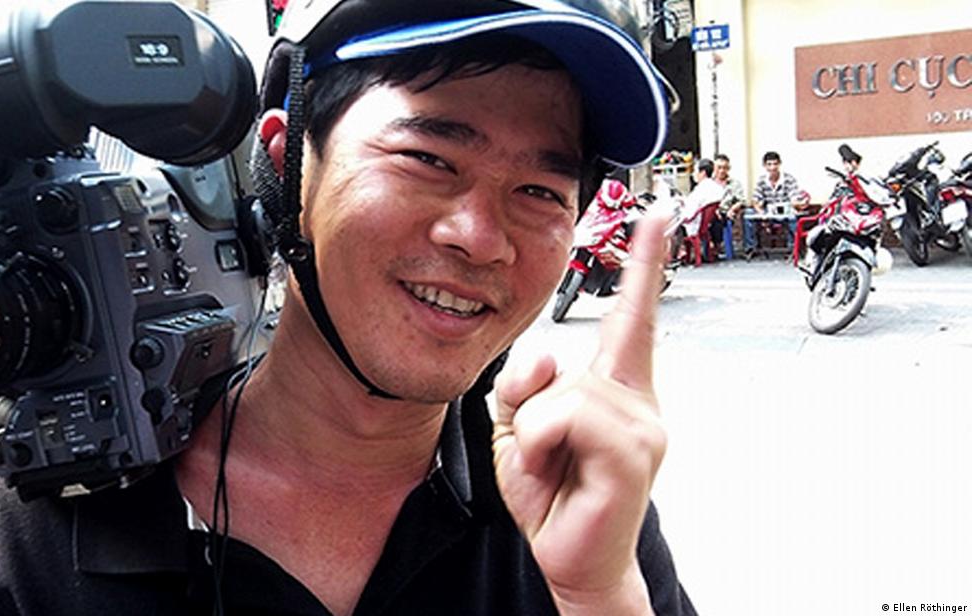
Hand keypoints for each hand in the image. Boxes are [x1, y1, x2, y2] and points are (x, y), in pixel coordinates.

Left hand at [492, 209, 667, 613]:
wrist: (567, 559)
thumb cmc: (551, 495)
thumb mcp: (517, 427)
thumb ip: (521, 383)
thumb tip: (547, 357)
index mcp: (615, 391)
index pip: (632, 317)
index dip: (645, 265)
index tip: (656, 216)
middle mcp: (637, 403)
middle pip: (567, 360)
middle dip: (532, 406)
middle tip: (543, 452)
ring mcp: (641, 428)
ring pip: (562, 390)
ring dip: (534, 430)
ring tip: (552, 464)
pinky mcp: (632, 455)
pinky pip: (565, 416)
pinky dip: (540, 442)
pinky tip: (555, 469)